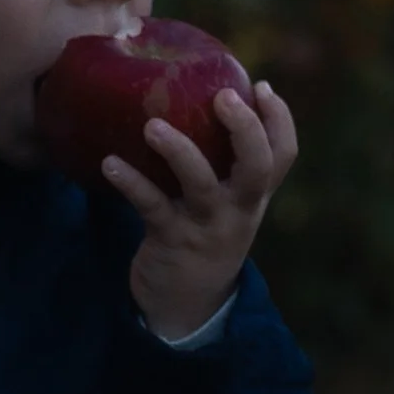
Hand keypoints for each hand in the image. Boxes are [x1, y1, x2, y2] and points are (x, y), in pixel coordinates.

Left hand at [103, 79, 298, 341]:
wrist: (185, 306)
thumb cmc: (203, 236)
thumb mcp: (226, 206)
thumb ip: (223, 163)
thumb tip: (197, 97)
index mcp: (253, 195)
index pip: (283, 155)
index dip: (279, 119)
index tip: (261, 87)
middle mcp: (238, 209)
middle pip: (258, 166)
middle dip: (246, 130)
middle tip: (223, 96)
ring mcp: (206, 226)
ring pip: (201, 184)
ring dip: (179, 151)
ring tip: (152, 126)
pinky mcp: (171, 240)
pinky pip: (151, 206)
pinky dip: (130, 183)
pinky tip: (109, 163)